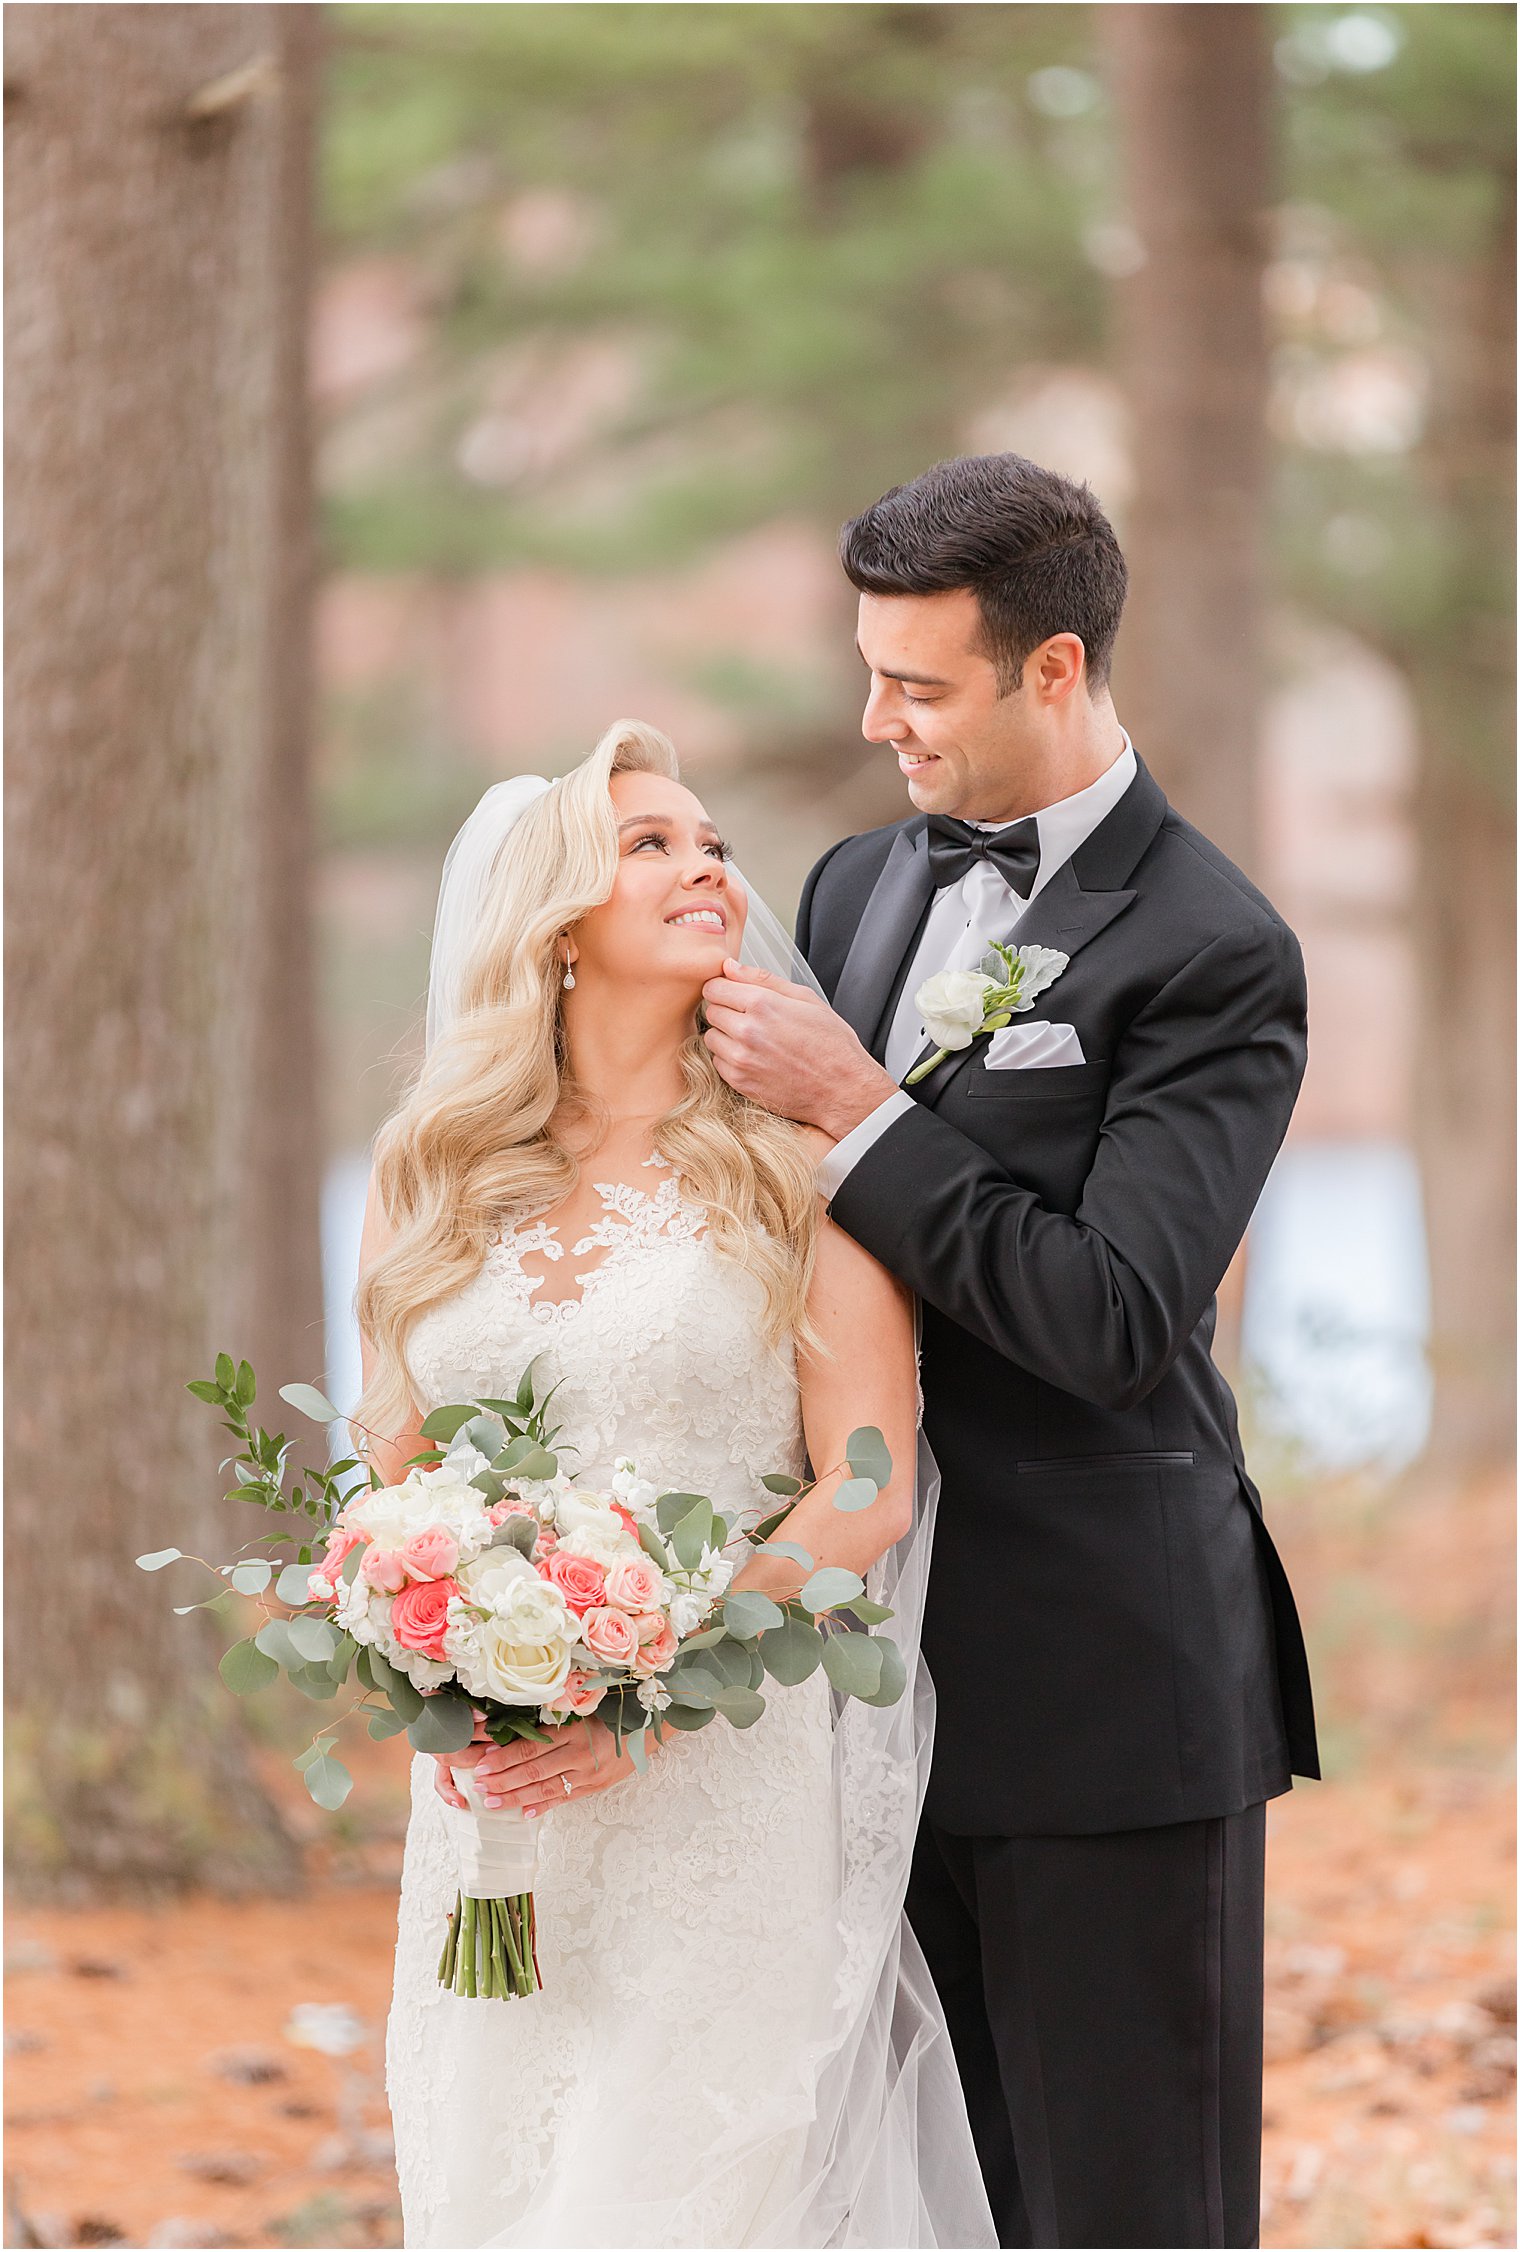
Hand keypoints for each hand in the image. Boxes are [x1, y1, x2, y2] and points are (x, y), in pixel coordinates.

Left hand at [441, 1716, 646, 1817]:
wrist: (647, 1727)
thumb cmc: (609, 1711)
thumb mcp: (581, 1708)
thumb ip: (552, 1719)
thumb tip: (512, 1728)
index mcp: (573, 1730)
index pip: (531, 1748)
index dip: (504, 1757)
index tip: (482, 1764)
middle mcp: (580, 1754)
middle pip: (534, 1771)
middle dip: (503, 1781)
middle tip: (480, 1786)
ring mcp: (589, 1774)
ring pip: (546, 1789)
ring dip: (516, 1798)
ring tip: (493, 1803)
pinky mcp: (596, 1787)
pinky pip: (565, 1799)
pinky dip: (545, 1807)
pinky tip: (526, 1813)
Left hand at [701, 960, 897, 1137]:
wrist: (843, 1089)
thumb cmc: (831, 1043)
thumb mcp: (806, 999)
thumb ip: (763, 979)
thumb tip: (730, 966)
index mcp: (763, 1004)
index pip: (715, 987)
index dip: (724, 988)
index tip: (733, 994)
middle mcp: (747, 1031)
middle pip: (711, 1011)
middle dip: (726, 1011)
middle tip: (751, 1018)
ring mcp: (742, 1059)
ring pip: (711, 1038)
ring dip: (726, 1036)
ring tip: (755, 1040)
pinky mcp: (740, 1082)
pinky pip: (719, 1063)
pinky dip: (730, 1059)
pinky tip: (755, 1058)